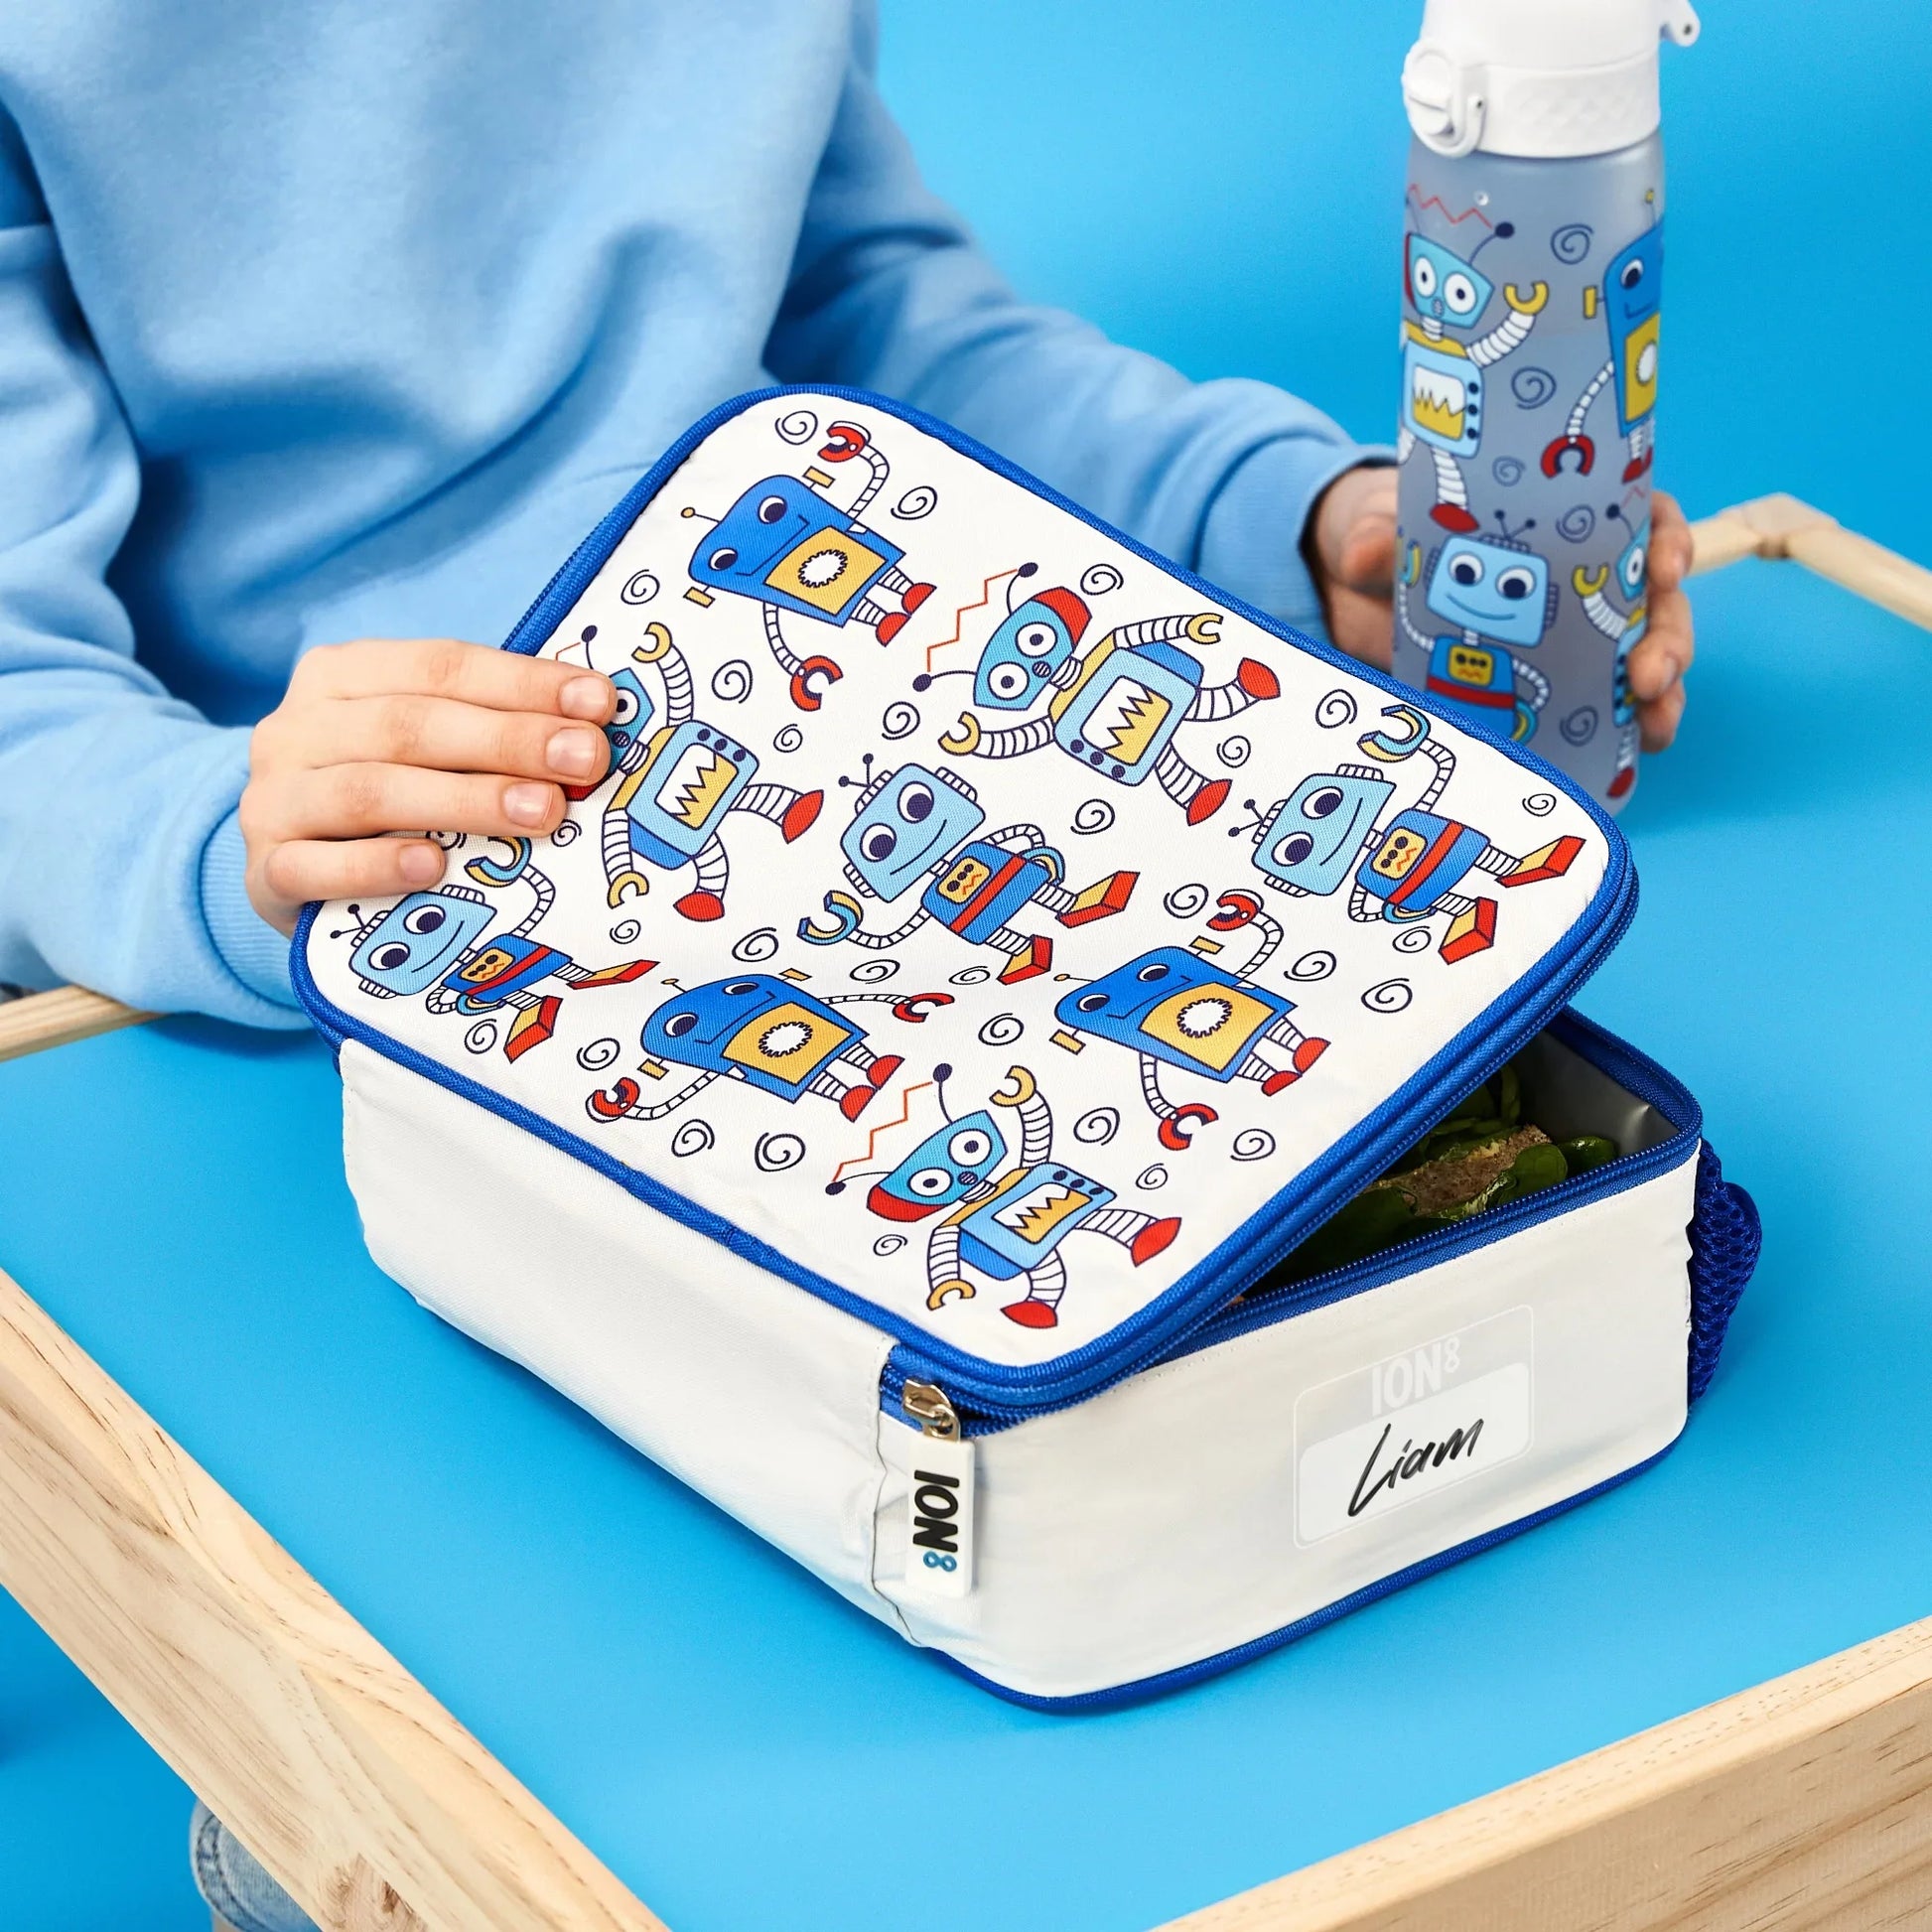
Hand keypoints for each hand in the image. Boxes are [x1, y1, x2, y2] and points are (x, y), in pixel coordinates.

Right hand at [241, 639, 615, 935]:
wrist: (293, 871)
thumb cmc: (389, 797)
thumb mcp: (430, 747)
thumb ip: (490, 728)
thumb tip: (594, 722)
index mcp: (341, 675)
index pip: (440, 666)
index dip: (522, 683)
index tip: (599, 704)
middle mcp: (296, 729)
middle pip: (410, 726)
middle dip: (508, 740)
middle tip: (584, 760)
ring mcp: (272, 800)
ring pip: (369, 793)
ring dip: (463, 801)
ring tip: (541, 812)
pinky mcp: (264, 871)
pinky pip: (315, 868)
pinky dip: (377, 866)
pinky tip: (435, 868)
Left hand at [1307, 466, 1695, 751]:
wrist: (1355, 593)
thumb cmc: (1387, 536)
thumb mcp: (1377, 524)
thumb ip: (1374, 537)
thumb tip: (1365, 556)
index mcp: (1561, 520)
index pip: (1641, 517)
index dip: (1668, 538)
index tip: (1665, 566)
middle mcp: (1583, 578)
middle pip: (1656, 601)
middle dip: (1669, 637)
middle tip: (1649, 672)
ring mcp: (1572, 637)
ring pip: (1643, 657)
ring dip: (1664, 689)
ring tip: (1654, 719)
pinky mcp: (1551, 687)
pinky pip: (1608, 707)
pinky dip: (1633, 727)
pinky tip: (1640, 746)